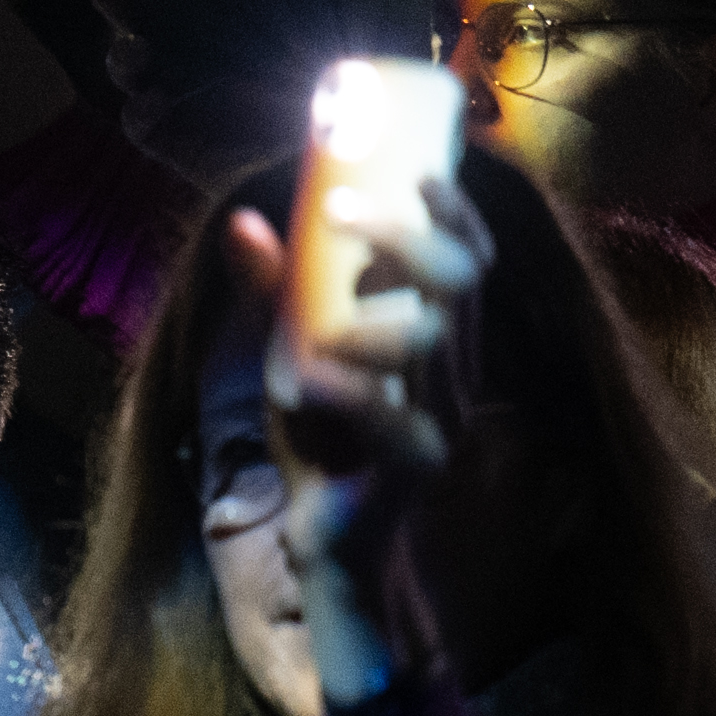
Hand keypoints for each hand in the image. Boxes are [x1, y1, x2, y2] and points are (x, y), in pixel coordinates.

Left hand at [256, 166, 476, 550]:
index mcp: (442, 341)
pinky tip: (302, 382)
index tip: (420, 171)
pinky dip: (343, 389)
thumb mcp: (293, 353)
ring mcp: (438, 423)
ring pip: (432, 343)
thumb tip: (243, 221)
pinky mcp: (410, 471)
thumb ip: (276, 294)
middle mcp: (453, 375)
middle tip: (337, 207)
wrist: (331, 544)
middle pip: (458, 285)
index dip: (456, 214)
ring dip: (368, 317)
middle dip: (404, 235)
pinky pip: (388, 418)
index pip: (471, 262)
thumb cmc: (322, 437)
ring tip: (315, 330)